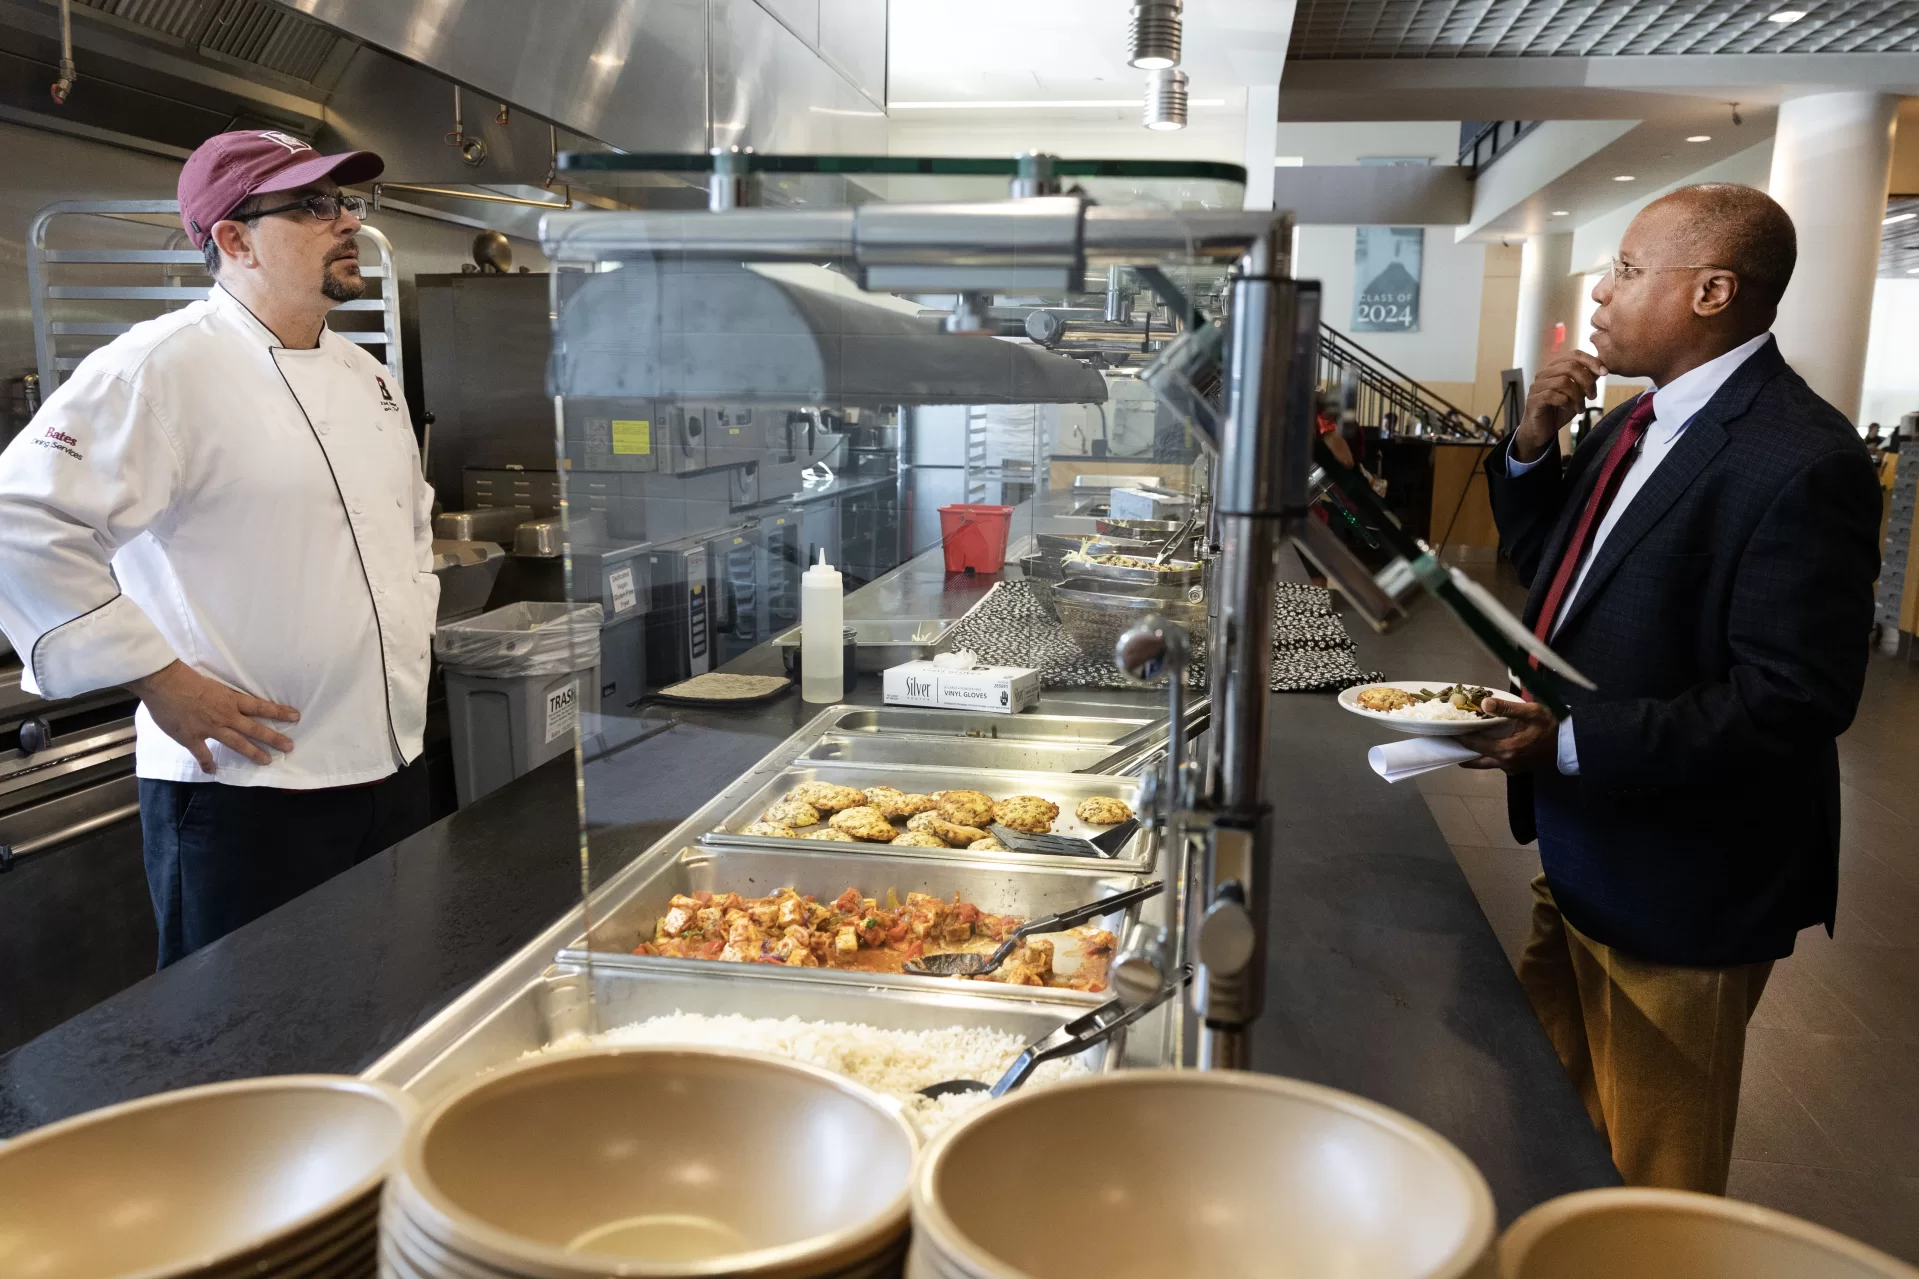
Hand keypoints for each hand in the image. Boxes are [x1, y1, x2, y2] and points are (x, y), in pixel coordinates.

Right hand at [127, 660, 299, 772]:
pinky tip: (213, 771)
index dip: (279, 712)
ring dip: (253, 753)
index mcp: (231, 699)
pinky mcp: (192, 737)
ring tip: (267, 761)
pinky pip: (203, 754)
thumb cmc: (185, 678)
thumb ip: (224, 695)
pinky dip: (208, 763)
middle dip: (274, 738)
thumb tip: (231, 700)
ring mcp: (210, 728)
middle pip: (255, 728)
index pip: (261, 706)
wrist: (164, 682)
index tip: (295, 716)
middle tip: (289, 747)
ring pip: (237, 743)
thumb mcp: (213, 684)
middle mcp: (225, 715)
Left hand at [1457, 695, 1557, 774]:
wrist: (1573, 744)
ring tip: (1465, 737)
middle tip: (1450, 737)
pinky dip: (1486, 754)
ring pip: (1484, 763)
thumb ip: (1507, 708)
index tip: (1447, 727)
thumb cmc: (1552, 726)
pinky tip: (1485, 741)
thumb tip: (1484, 703)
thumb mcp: (1531, 712)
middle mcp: (1505, 764)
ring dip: (1473, 753)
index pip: (1473, 744)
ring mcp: (1512, 768)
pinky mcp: (1518, 769)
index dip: (1458, 735)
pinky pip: (1495, 763)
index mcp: (1506, 751)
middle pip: (1474, 761)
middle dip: (1460, 750)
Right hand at [1514, 352, 1605, 462]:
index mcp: (1554, 368)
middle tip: (1592, 396)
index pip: (1574, 355)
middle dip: (1587, 381)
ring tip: (1580, 408)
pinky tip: (1568, 409)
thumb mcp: (1577, 394)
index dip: (1591, 361)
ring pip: (1563, 382)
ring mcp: (1537, 387)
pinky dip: (1566, 402)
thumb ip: (1585, 381)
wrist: (1542, 432)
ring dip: (1577, 396)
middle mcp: (1544, 374)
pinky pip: (1553, 395)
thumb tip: (1601, 369)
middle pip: (1570, 367)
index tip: (1604, 372)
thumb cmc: (1559, 411)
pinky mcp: (1534, 400)